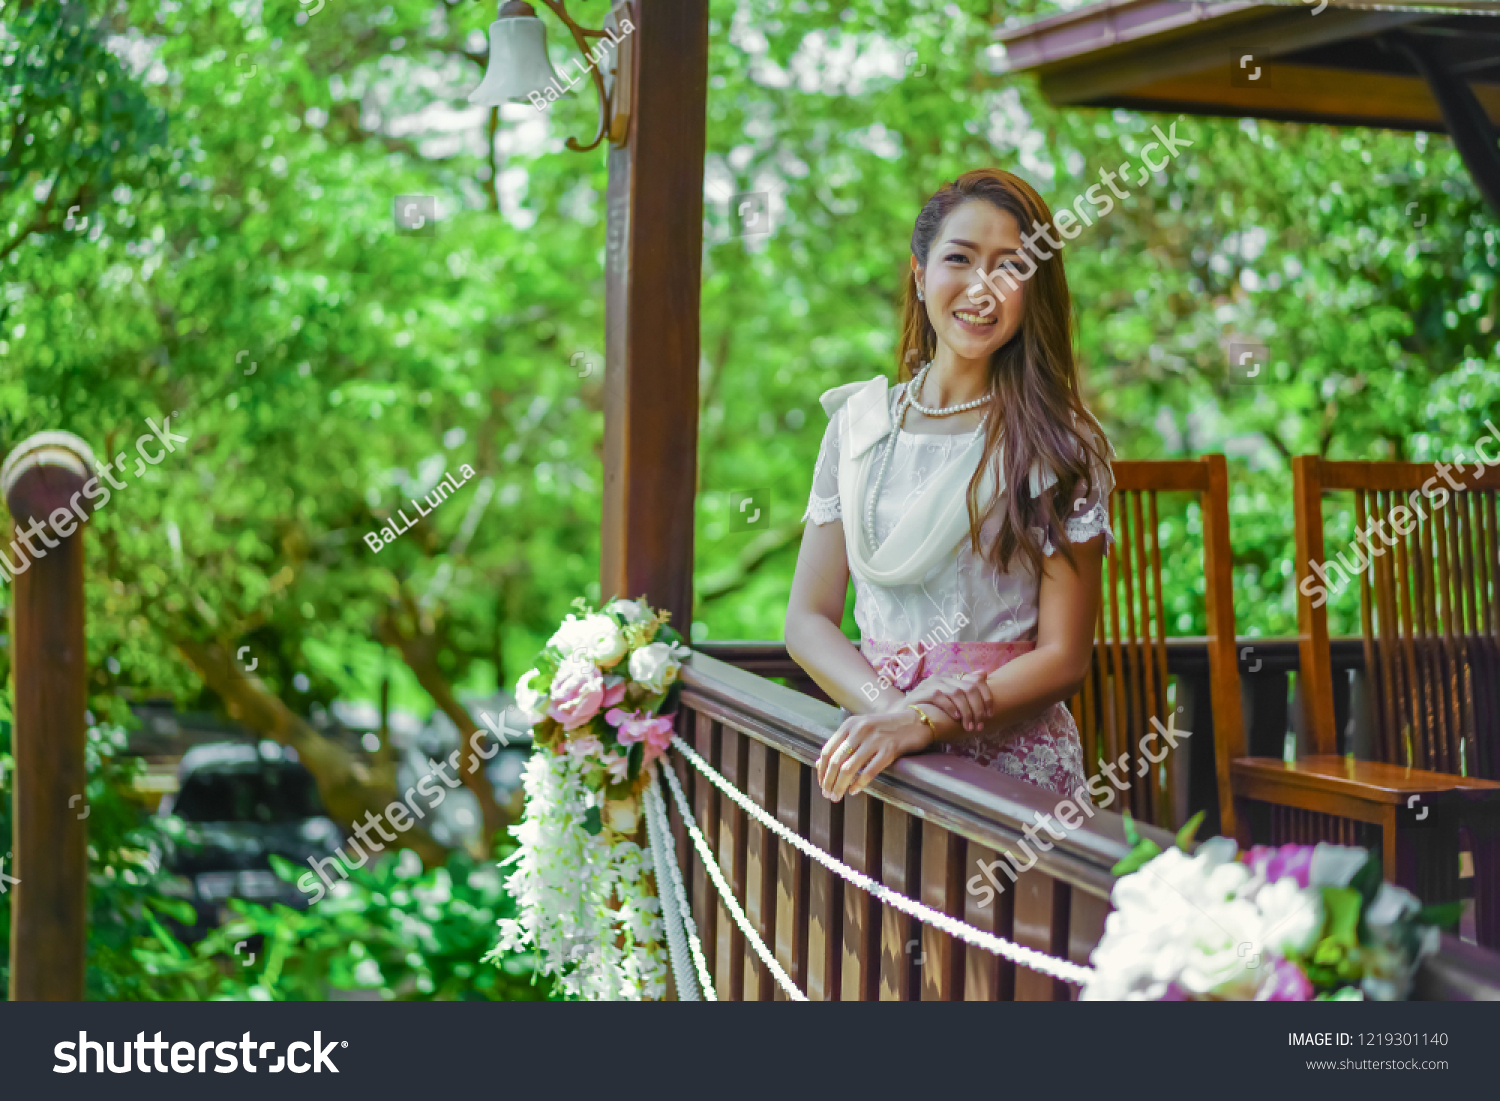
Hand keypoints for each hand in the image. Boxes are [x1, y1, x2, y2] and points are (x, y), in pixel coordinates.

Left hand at [816, 708, 934, 801]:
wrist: (914, 721)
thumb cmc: (883, 728)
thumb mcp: (860, 729)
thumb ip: (842, 743)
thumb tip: (821, 765)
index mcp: (849, 724)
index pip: (828, 751)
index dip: (822, 770)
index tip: (821, 783)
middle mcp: (860, 730)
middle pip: (836, 761)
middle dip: (829, 781)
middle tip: (827, 794)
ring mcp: (875, 740)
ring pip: (849, 769)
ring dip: (840, 786)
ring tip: (837, 796)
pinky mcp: (890, 750)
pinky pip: (869, 772)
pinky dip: (858, 784)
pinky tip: (854, 791)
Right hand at [903, 672, 992, 732]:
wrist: (902, 715)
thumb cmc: (928, 709)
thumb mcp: (949, 700)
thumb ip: (965, 687)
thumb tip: (983, 673)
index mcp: (950, 678)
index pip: (975, 681)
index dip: (986, 697)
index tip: (990, 714)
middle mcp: (942, 678)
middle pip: (969, 688)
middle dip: (978, 708)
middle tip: (980, 725)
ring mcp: (931, 683)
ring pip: (957, 693)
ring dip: (966, 711)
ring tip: (968, 726)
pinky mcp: (922, 692)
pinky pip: (940, 697)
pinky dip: (950, 707)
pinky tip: (955, 718)